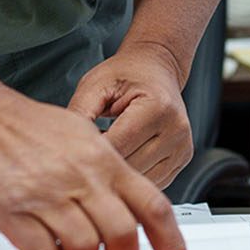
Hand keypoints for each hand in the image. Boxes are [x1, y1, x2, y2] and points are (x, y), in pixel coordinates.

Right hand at [0, 81, 190, 249]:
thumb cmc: (25, 127)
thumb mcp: (81, 136)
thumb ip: (108, 171)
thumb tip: (130, 206)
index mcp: (104, 160)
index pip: (154, 208)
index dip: (172, 247)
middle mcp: (82, 177)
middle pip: (124, 235)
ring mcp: (48, 194)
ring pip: (86, 249)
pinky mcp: (15, 210)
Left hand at [66, 44, 194, 188]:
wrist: (156, 68)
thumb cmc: (125, 75)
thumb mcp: (95, 85)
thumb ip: (79, 113)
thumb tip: (66, 146)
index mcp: (157, 107)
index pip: (118, 145)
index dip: (92, 150)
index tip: (76, 149)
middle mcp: (176, 129)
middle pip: (131, 166)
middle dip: (104, 164)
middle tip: (86, 153)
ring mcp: (183, 147)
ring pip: (142, 179)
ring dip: (119, 172)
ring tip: (105, 153)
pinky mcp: (182, 159)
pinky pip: (152, 180)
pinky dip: (134, 174)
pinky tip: (121, 157)